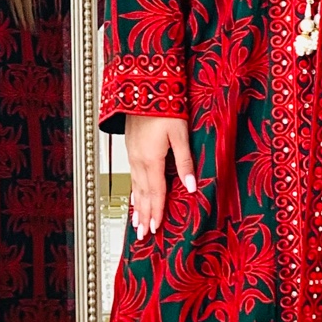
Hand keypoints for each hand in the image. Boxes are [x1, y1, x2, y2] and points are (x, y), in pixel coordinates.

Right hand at [125, 115, 194, 239]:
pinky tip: (134, 194)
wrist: (142, 87)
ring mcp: (132, 154)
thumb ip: (185, 161)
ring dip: (136, 205)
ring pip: (135, 186)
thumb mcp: (179, 134)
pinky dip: (133, 190)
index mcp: (151, 159)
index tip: (155, 228)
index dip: (156, 212)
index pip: (155, 193)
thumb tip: (191, 187)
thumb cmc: (164, 107)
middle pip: (142, 194)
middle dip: (143, 215)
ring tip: (136, 221)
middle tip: (142, 234)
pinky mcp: (130, 147)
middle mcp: (138, 160)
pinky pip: (131, 176)